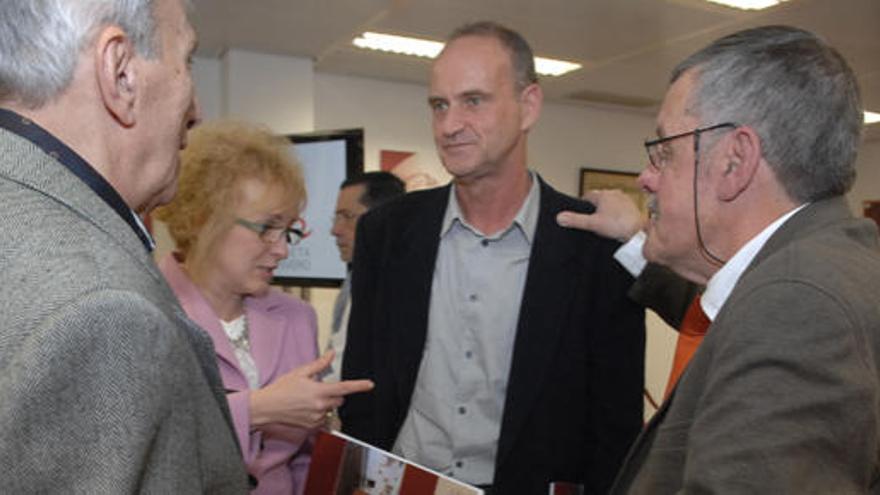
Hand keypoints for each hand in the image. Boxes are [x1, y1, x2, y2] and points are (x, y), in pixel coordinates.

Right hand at [249, 350, 373, 428]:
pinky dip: (319, 413)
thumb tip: (331, 354)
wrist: (267, 407)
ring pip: (331, 409)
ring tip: (308, 400)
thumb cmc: (281, 389)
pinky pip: (323, 418)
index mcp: (319, 391)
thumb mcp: (300, 373)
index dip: (359, 386)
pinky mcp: (312, 426)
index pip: (344, 388)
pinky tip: (306, 409)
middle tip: (317, 389)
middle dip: (333, 394)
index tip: (370, 385)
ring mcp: (316, 418)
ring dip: (325, 404)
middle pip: (339, 399)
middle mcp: (320, 406)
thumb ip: (319, 364)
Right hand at [556, 189, 644, 241]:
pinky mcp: (631, 207)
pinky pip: (620, 208)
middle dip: (595, 207)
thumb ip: (575, 220)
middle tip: (592, 219)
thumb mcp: (592, 224)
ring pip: (610, 202)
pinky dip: (616, 213)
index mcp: (603, 195)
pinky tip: (615, 223)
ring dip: (606, 209)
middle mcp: (614, 194)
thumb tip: (559, 217)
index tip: (581, 211)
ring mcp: (624, 199)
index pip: (587, 195)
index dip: (582, 204)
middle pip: (599, 198)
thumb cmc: (618, 225)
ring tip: (604, 222)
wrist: (638, 231)